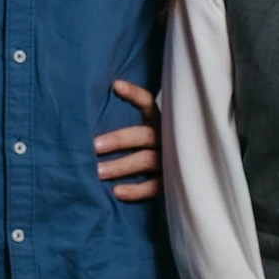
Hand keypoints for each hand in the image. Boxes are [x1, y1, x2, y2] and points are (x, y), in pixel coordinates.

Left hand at [96, 79, 161, 200]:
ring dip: (120, 166)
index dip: (134, 94)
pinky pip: (153, 187)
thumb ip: (128, 122)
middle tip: (94, 146)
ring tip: (98, 172)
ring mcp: (170, 161)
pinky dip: (135, 190)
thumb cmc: (151, 149)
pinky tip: (116, 192)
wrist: (183, 177)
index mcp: (160, 122)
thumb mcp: (146, 131)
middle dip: (118, 139)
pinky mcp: (170, 183)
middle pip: (143, 135)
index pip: (148, 103)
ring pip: (145, 160)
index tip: (115, 85)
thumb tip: (99, 108)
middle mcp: (166, 139)